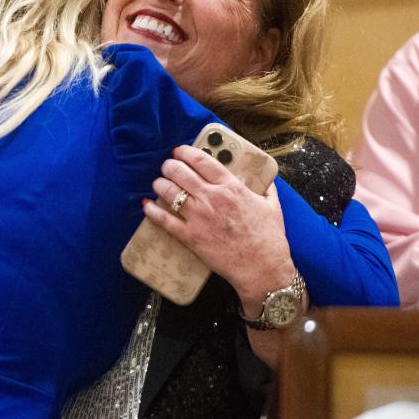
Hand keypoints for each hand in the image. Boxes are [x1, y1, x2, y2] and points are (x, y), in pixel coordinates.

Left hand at [142, 144, 296, 318]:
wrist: (262, 268)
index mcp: (231, 187)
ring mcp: (199, 217)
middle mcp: (212, 198)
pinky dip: (152, 211)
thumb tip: (266, 181)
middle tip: (167, 166)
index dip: (186, 152)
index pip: (202, 160)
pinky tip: (146, 205)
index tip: (179, 151)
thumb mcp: (272, 206)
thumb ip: (266, 189)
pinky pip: (165, 220)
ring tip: (158, 183)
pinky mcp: (190, 236)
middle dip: (170, 165)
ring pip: (169, 192)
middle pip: (181, 172)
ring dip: (160, 184)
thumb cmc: (269, 238)